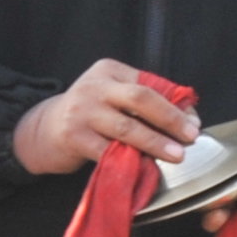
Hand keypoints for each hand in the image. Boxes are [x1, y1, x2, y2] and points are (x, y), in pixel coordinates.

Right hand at [12, 58, 200, 173]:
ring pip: (127, 127)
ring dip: (155, 142)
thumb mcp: (112, 98)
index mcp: (110, 70)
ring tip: (175, 154)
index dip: (176, 104)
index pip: (151, 84)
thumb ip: (144, 103)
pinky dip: (130, 160)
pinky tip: (146, 167)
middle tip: (190, 136)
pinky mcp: (73, 137)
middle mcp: (95, 86)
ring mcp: (82, 111)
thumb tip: (188, 119)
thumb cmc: (89, 114)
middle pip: (141, 99)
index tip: (194, 123)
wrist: (42, 131)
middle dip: (170, 119)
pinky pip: (109, 150)